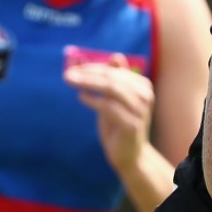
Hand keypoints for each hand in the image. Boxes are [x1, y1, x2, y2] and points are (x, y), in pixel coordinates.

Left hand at [64, 53, 155, 173]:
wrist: (129, 154)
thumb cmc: (119, 123)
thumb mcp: (115, 100)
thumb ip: (112, 79)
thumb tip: (113, 56)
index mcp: (142, 85)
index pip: (114, 70)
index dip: (92, 67)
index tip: (72, 66)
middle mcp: (145, 95)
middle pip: (112, 78)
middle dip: (87, 74)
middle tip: (67, 74)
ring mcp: (140, 111)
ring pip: (111, 89)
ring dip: (88, 83)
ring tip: (70, 82)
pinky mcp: (132, 125)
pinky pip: (109, 108)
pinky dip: (93, 100)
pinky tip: (81, 97)